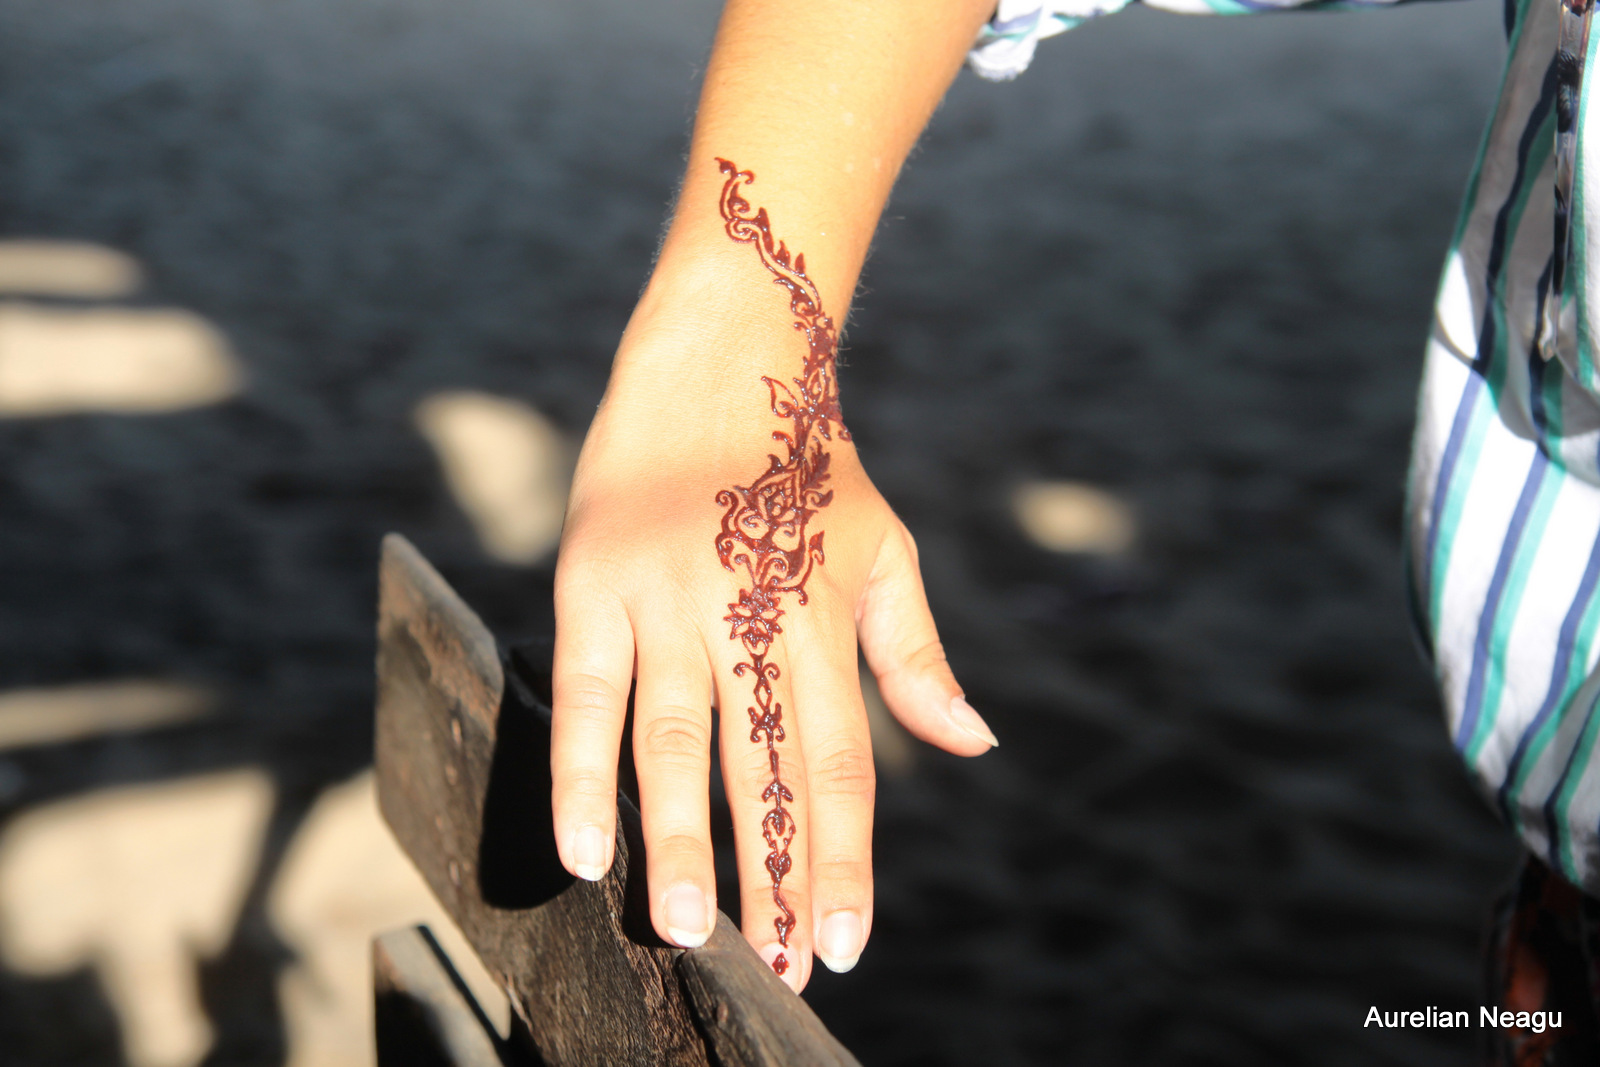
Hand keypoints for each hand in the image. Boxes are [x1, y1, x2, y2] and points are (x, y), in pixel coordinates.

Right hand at [549, 316, 997, 991]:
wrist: (717, 358)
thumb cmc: (808, 468)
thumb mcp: (884, 548)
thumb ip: (916, 653)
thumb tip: (974, 743)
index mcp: (823, 610)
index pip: (843, 758)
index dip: (845, 855)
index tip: (847, 943)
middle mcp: (747, 610)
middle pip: (764, 763)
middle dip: (774, 872)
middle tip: (779, 966)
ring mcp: (664, 596)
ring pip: (672, 740)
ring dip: (679, 842)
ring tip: (686, 932)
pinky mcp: (591, 581)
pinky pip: (583, 692)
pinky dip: (580, 773)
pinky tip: (586, 850)